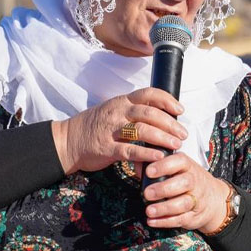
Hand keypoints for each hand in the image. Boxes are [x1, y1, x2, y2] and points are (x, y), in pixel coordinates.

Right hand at [51, 88, 187, 174]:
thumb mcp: (113, 111)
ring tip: (176, 144)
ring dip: (162, 137)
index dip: (167, 99)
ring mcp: (110, 130)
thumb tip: (162, 116)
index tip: (180, 110)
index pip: (148, 93)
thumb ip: (134, 112)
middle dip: (170, 123)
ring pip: (142, 130)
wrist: (67, 140)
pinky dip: (146, 153)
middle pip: (149, 112)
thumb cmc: (95, 126)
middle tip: (183, 133)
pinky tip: (158, 157)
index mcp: (121, 102)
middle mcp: (117, 113)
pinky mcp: (105, 148)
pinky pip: (129, 150)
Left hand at [141, 153, 231, 233]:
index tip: (149, 171)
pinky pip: (181, 219)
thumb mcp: (177, 169)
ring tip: (149, 210)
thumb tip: (136, 160)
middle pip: (185, 183)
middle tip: (147, 193)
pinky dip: (166, 221)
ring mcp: (197, 199)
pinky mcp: (194, 216)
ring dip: (165, 208)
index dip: (164, 166)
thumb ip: (156, 166)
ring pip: (184, 203)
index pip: (180, 162)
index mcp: (188, 166)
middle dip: (164, 188)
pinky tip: (152, 221)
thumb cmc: (187, 179)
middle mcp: (195, 181)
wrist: (213, 198)